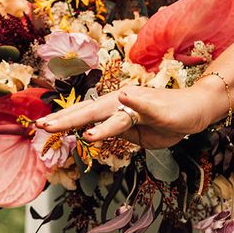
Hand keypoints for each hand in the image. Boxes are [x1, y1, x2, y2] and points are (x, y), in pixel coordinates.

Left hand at [36, 82, 222, 146]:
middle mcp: (120, 102)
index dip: (61, 120)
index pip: (82, 115)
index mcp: (112, 109)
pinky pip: (144, 106)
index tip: (38, 126)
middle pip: (88, 111)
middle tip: (41, 125)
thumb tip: (93, 134)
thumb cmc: (164, 121)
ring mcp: (137, 103)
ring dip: (95, 120)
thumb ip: (114, 132)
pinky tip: (125, 98)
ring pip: (111, 112)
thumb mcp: (133, 134)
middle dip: (64, 119)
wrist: (194, 110)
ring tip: (80, 132)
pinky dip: (134, 102)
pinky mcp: (156, 107)